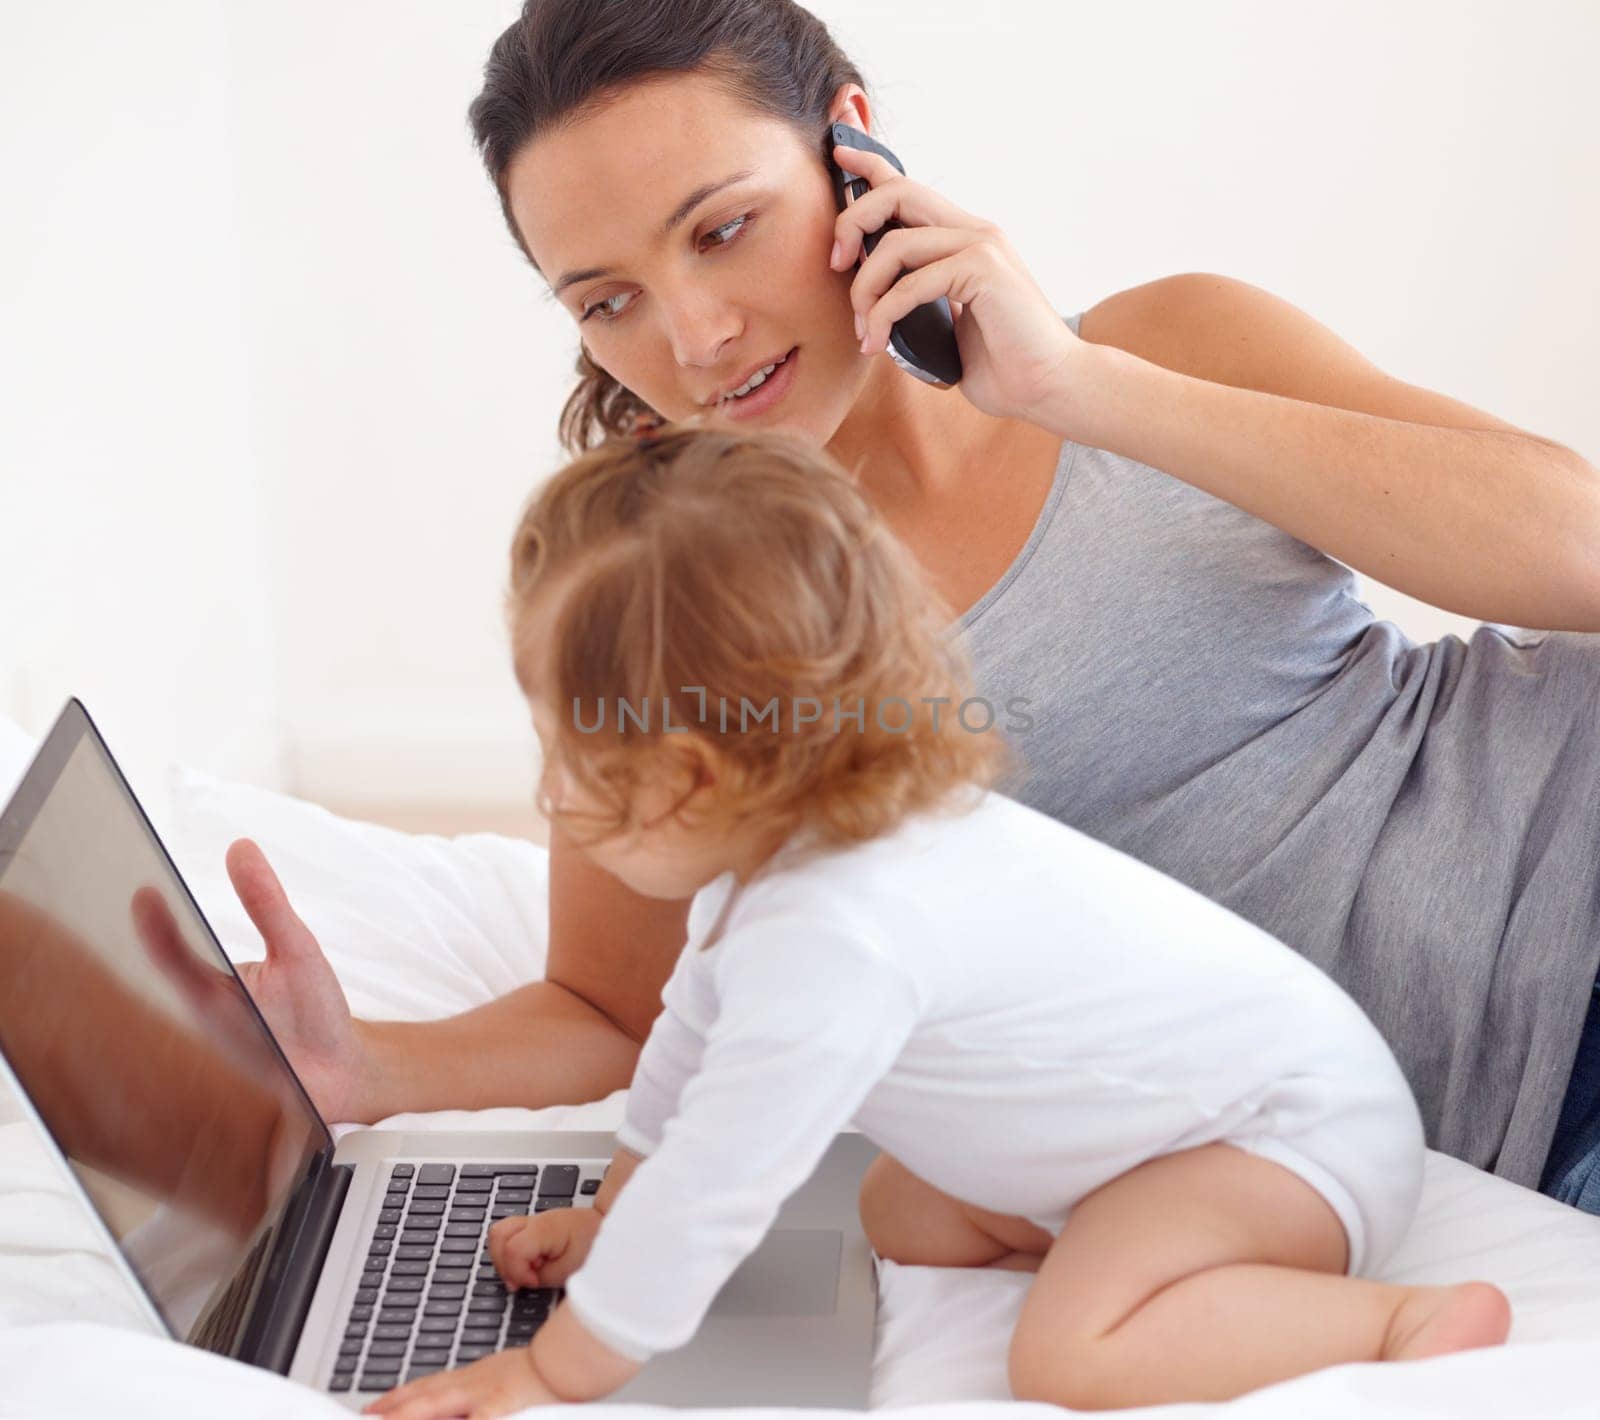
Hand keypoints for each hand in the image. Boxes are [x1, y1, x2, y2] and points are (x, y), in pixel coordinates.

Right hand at [136, 838, 366, 1123]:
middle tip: (137, 933)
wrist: (344, 1076)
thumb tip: (241, 846)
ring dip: (167, 1039)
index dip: (158, 929)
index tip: (147, 893)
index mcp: (210, 988)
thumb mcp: (295, 949)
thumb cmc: (314, 1010)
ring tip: (184, 1007)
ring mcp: (211, 1067)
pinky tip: (186, 1079)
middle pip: (158, 1003)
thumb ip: (266, 904)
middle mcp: (201, 1027)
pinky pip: (197, 1102)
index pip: (174, 955)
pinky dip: (192, 1092)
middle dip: (139, 976)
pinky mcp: (227, 1105)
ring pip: (168, 1056)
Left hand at [363, 1347, 563, 1419]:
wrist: (569, 1360)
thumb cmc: (546, 1373)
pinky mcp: (497, 1408)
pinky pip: (475, 1419)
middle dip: (392, 1408)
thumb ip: (485, 1394)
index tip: (378, 1406)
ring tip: (383, 1419)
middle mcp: (472, 1384)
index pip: (428, 1387)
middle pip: (423, 1396)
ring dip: (409, 1414)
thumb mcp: (507, 1378)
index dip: (399, 1397)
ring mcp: (482, 1395)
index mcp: (474, 1378)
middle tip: (368, 1416)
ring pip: (435, 1405)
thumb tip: (467, 1407)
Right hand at [488, 1207, 603, 1288]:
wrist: (607, 1228)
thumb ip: (541, 1277)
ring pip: (498, 1233)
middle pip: (497, 1235)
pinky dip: (510, 1252)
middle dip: (503, 1263)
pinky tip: (529, 1263)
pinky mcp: (533, 1226)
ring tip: (526, 1270)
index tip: (533, 1282)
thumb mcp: (570, 1270)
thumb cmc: (594, 1246)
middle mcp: (535, 1220)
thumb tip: (520, 1280)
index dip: (517, 1271)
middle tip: (524, 1279)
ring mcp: (532, 1221)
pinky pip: (509, 1236)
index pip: (512, 1248)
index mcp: (545, 1228)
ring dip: (504, 1257)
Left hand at [830, 139, 1085, 425]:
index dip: (871, 166)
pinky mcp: (985, 270)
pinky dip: (884, 316)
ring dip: (864, 290)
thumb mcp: (948, 327)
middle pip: (896, 193)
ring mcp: (983, 246)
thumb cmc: (1003, 365)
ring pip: (895, 243)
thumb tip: (872, 307)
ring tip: (864, 331)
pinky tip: (878, 344)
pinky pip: (911, 284)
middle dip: (851, 223)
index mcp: (965, 239)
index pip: (910, 187)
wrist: (1052, 387)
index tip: (840, 159)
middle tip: (835, 266)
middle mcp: (975, 232)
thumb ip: (917, 304)